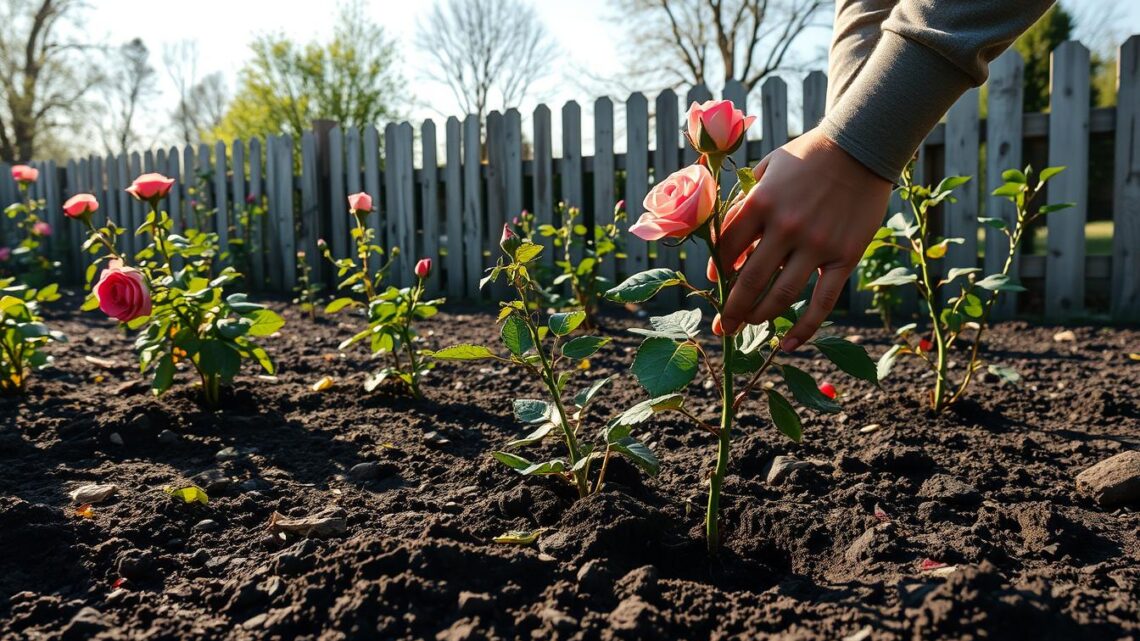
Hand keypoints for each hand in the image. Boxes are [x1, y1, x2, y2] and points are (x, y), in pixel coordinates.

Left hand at [713, 128, 891, 349]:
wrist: (860, 147)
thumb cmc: (807, 156)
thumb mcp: (766, 169)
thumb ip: (743, 203)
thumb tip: (722, 244)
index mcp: (761, 203)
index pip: (727, 250)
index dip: (717, 271)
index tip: (715, 282)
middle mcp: (785, 228)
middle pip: (749, 280)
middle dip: (731, 308)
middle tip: (722, 326)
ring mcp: (816, 245)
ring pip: (780, 295)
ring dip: (759, 317)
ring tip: (748, 327)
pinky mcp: (844, 257)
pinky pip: (822, 302)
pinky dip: (805, 328)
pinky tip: (788, 344)